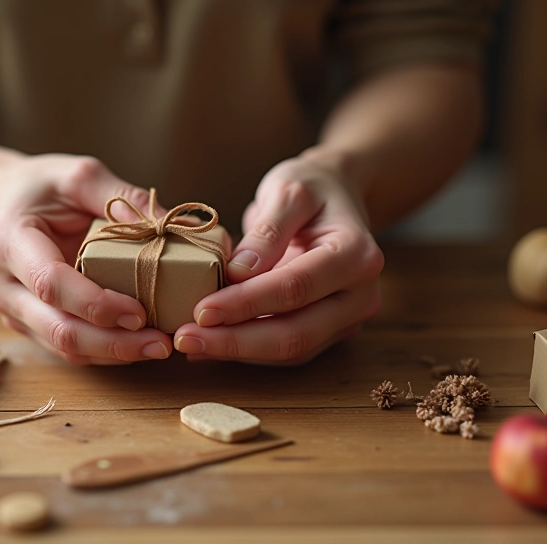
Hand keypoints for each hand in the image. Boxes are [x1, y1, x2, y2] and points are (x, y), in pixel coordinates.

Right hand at [0, 155, 173, 364]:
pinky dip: (106, 352)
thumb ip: (122, 196)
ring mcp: (13, 311)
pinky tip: (138, 345)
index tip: (140, 312)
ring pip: (64, 348)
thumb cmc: (42, 187)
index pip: (50, 284)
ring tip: (158, 347)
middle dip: (113, 343)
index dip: (96, 304)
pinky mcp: (30, 325)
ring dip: (114, 354)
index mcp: (8, 242)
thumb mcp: (79, 176)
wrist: (5, 202)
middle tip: (161, 344)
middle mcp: (3, 286)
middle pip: (59, 329)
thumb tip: (170, 226)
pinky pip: (69, 349)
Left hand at [173, 157, 383, 364]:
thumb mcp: (289, 190)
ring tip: (189, 343)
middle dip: (236, 341)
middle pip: (296, 333)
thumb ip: (267, 231)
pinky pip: (286, 350)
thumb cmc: (312, 188)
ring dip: (237, 351)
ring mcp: (347, 317)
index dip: (246, 303)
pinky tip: (208, 345)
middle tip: (186, 338)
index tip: (201, 310)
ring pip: (291, 350)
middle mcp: (360, 294)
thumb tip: (237, 274)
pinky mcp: (329, 330)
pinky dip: (246, 351)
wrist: (335, 196)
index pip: (295, 287)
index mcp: (356, 255)